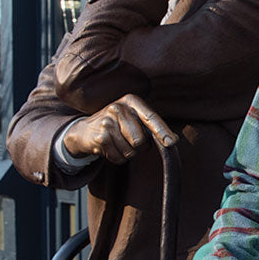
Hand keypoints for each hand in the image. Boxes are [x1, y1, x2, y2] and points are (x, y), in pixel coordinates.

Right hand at [62, 93, 176, 164]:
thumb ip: (152, 126)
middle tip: (130, 141)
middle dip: (139, 148)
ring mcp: (106, 122)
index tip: (171, 142)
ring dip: (128, 153)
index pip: (151, 117)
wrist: (85, 129)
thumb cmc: (117, 124)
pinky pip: (118, 158)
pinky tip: (110, 147)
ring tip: (119, 143)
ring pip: (130, 151)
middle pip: (140, 140)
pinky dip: (117, 158)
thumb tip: (173, 139)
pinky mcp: (99, 137)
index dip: (162, 131)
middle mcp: (118, 108)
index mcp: (132, 101)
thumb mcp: (134, 118)